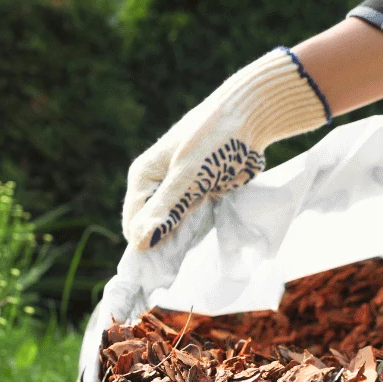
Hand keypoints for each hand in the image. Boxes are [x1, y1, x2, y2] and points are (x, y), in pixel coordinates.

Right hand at [122, 47, 329, 250]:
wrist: (250, 116)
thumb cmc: (214, 141)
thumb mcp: (188, 176)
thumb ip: (166, 208)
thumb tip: (140, 243)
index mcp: (143, 176)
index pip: (133, 223)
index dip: (145, 244)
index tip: (164, 265)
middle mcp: (156, 184)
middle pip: (151, 226)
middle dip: (163, 243)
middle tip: (183, 256)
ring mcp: (179, 189)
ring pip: (172, 225)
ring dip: (182, 238)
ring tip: (195, 246)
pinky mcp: (200, 193)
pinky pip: (193, 220)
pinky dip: (198, 229)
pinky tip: (206, 236)